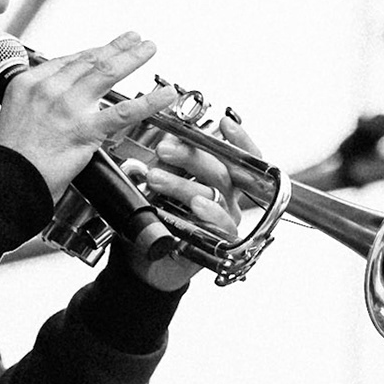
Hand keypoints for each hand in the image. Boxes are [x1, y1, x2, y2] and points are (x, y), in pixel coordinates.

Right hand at [0, 32, 183, 200]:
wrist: (7, 181)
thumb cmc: (11, 157)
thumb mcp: (14, 115)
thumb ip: (38, 103)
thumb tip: (56, 104)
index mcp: (29, 83)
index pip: (68, 61)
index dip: (93, 52)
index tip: (105, 48)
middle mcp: (49, 89)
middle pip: (90, 60)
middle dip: (116, 47)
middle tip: (133, 39)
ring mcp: (68, 107)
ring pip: (107, 73)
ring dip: (132, 58)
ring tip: (148, 49)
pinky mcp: (85, 130)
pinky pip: (124, 112)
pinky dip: (149, 102)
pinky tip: (164, 95)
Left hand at [119, 109, 261, 290]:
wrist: (144, 260)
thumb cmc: (157, 219)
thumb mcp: (159, 183)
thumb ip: (167, 161)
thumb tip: (168, 135)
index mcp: (218, 180)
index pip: (239, 157)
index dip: (239, 139)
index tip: (225, 123)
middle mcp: (227, 198)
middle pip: (223, 171)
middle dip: (192, 156)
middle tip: (164, 149)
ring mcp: (225, 220)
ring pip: (215, 195)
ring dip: (184, 184)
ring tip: (156, 178)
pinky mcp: (221, 243)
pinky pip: (223, 226)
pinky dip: (210, 213)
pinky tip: (195, 206)